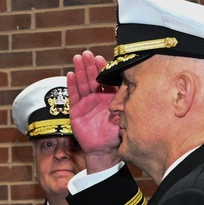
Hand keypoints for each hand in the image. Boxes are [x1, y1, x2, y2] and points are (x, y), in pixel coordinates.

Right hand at [67, 50, 120, 171]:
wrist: (103, 150)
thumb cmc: (115, 135)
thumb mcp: (123, 118)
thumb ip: (125, 105)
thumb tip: (133, 91)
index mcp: (110, 97)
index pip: (105, 79)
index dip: (102, 69)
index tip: (101, 58)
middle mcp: (97, 97)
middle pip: (92, 78)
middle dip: (90, 65)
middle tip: (87, 54)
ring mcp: (86, 103)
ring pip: (82, 84)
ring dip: (80, 70)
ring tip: (78, 58)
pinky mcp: (76, 111)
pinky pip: (73, 96)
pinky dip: (71, 85)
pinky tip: (70, 74)